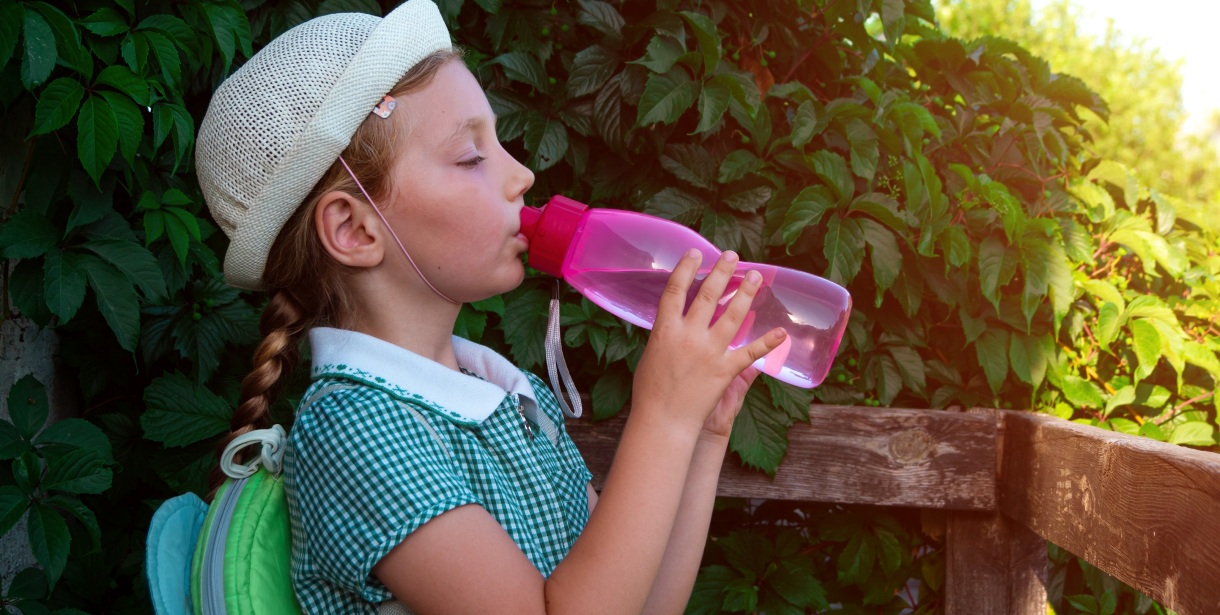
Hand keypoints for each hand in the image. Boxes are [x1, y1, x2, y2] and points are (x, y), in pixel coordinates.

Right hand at [631, 249, 787, 434]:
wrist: (663, 420)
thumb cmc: (650, 392)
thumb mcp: (651, 356)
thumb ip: (665, 337)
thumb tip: (672, 325)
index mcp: (665, 330)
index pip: (675, 291)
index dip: (686, 269)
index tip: (696, 253)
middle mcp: (688, 336)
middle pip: (708, 296)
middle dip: (722, 272)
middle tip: (732, 255)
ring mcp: (709, 352)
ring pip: (733, 316)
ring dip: (746, 294)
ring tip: (755, 276)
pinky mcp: (725, 371)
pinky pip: (750, 353)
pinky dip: (767, 343)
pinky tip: (780, 332)